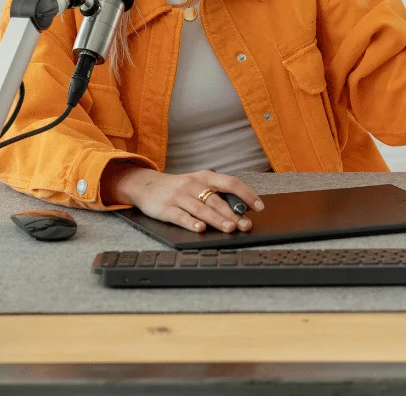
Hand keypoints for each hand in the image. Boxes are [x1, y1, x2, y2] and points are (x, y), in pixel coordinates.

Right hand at [105, 166, 263, 232]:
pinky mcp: (166, 208)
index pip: (230, 183)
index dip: (246, 194)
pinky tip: (200, 229)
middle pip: (217, 200)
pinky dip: (191, 223)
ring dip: (217, 219)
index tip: (259, 206)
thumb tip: (243, 209)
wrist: (146, 185)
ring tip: (229, 228)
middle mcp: (193, 184)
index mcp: (205, 177)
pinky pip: (181, 216)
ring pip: (201, 209)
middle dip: (233, 213)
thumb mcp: (198, 184)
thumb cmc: (179, 188)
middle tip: (245, 225)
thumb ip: (217, 194)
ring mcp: (179, 196)